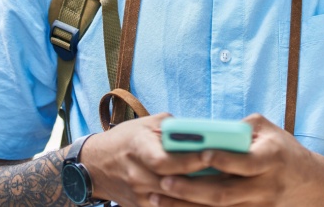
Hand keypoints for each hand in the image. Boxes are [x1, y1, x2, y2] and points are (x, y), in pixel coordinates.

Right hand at [81, 113, 215, 206]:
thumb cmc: (126, 139)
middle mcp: (137, 175)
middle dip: (201, 180)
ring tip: (222, 189)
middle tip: (227, 174)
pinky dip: (186, 205)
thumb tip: (203, 132)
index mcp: (138, 149)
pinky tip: (204, 201)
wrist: (96, 165)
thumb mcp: (146, 125)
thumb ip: (173, 128)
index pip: (166, 160)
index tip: (211, 154)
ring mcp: (138, 196)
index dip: (189, 160)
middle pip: (173, 184)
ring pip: (173, 201)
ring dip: (197, 197)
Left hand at [152, 114, 321, 206]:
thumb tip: (207, 129)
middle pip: (224, 193)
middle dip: (190, 190)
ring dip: (186, 206)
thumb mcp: (270, 131)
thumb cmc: (285, 151)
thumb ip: (240, 127)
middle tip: (163, 182)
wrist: (312, 186)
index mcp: (271, 159)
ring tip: (157, 199)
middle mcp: (264, 187)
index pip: (245, 163)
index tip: (199, 153)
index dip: (222, 159)